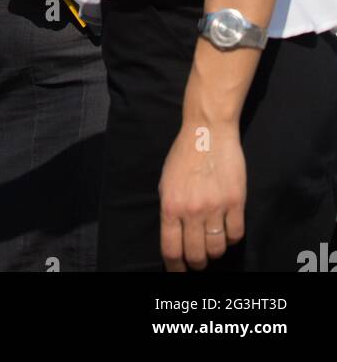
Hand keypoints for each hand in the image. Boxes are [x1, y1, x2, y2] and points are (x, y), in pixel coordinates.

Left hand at [159, 117, 245, 270]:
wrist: (208, 131)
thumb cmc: (184, 155)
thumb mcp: (166, 183)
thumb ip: (170, 211)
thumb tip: (175, 239)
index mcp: (171, 206)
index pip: (171, 250)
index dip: (175, 268)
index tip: (179, 272)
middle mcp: (192, 210)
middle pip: (196, 255)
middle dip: (196, 263)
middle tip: (198, 261)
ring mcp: (215, 207)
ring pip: (217, 249)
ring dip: (214, 252)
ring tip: (212, 244)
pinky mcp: (236, 202)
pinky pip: (235, 234)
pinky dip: (231, 238)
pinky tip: (226, 230)